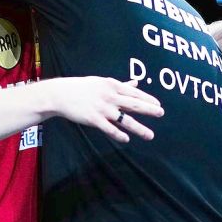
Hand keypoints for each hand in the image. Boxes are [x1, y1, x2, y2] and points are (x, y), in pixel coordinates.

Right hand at [48, 78, 163, 142]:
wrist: (60, 94)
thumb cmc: (82, 87)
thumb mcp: (102, 82)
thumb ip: (121, 85)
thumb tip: (136, 83)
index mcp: (112, 85)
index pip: (134, 93)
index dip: (148, 99)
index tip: (158, 104)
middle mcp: (109, 96)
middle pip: (134, 104)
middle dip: (149, 109)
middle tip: (161, 113)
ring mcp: (102, 109)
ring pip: (125, 120)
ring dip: (139, 128)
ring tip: (150, 135)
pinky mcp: (94, 119)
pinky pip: (110, 129)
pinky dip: (119, 134)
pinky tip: (126, 139)